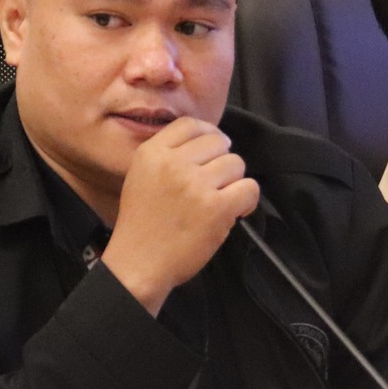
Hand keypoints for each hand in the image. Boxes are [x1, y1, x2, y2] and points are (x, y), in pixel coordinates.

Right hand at [102, 117, 259, 313]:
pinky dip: (247, 200)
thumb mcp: (142, 176)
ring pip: (236, 163)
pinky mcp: (216, 208)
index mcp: (152, 153)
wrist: (138, 264)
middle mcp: (173, 163)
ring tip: (219, 200)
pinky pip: (249, 188)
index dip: (208, 135)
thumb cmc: (143, 225)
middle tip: (214, 185)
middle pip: (218, 141)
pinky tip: (234, 211)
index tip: (212, 152)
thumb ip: (169, 155)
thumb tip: (210, 141)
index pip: (191, 124)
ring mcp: (196, 185)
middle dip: (221, 161)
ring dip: (233, 182)